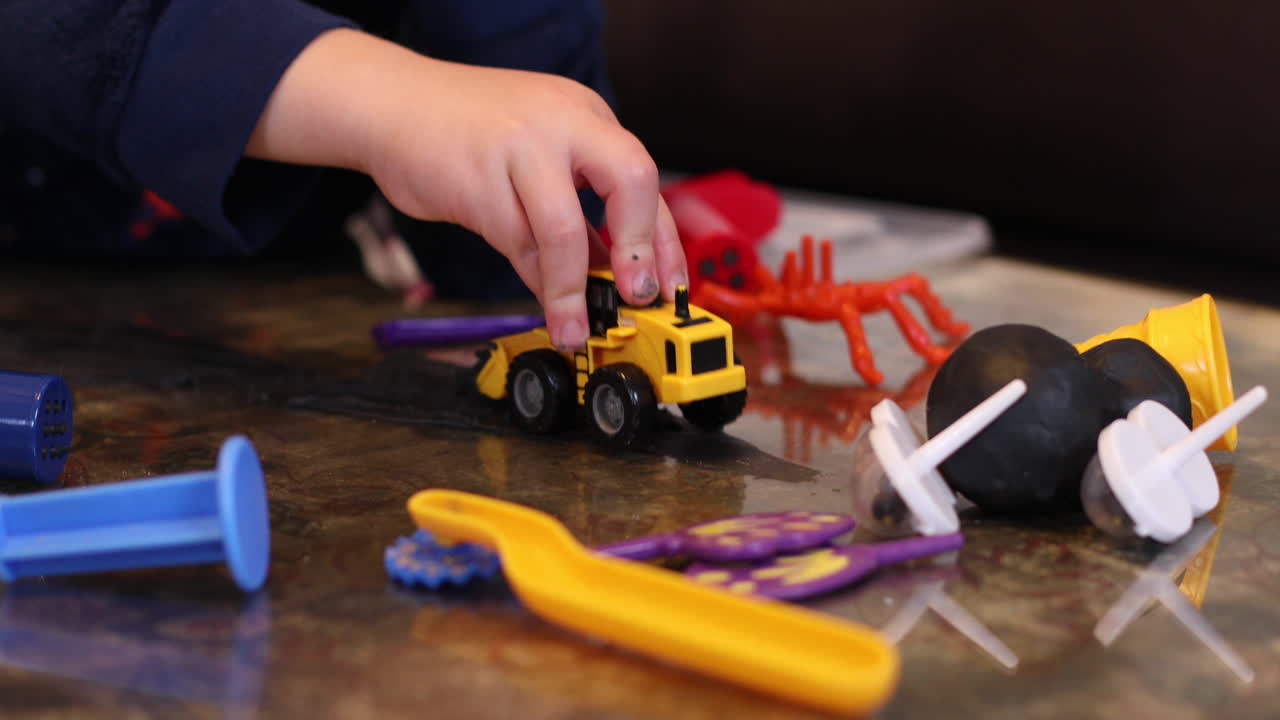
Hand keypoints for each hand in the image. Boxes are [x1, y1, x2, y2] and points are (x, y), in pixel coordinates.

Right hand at [247, 29, 685, 348]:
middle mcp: (563, 122)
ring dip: (573, 290)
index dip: (664, 240)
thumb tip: (616, 277)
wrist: (390, 103)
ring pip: (564, 228)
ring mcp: (520, 146)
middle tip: (638, 296)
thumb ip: (578, 207)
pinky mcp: (478, 178)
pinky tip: (544, 301)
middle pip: (628, 179)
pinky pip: (518, 242)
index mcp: (586, 116)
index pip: (643, 179)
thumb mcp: (538, 157)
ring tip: (575, 329)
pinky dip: (534, 279)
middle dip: (638, 247)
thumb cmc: (468, 135)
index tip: (671, 288)